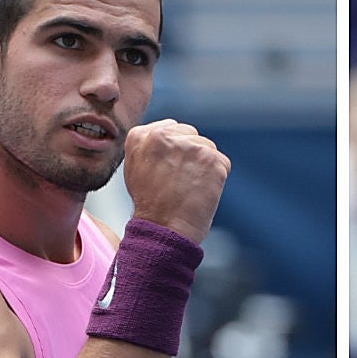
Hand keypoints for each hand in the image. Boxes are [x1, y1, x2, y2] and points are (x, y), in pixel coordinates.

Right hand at [122, 119, 230, 243]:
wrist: (164, 229)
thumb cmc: (149, 205)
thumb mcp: (135, 168)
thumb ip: (149, 145)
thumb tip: (172, 135)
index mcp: (142, 135)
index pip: (172, 128)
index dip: (174, 151)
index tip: (170, 169)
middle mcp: (165, 135)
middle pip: (191, 134)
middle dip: (190, 154)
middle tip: (180, 181)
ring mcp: (190, 146)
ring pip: (207, 148)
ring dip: (204, 166)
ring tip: (190, 188)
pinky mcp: (212, 159)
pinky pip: (221, 163)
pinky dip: (217, 177)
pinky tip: (202, 191)